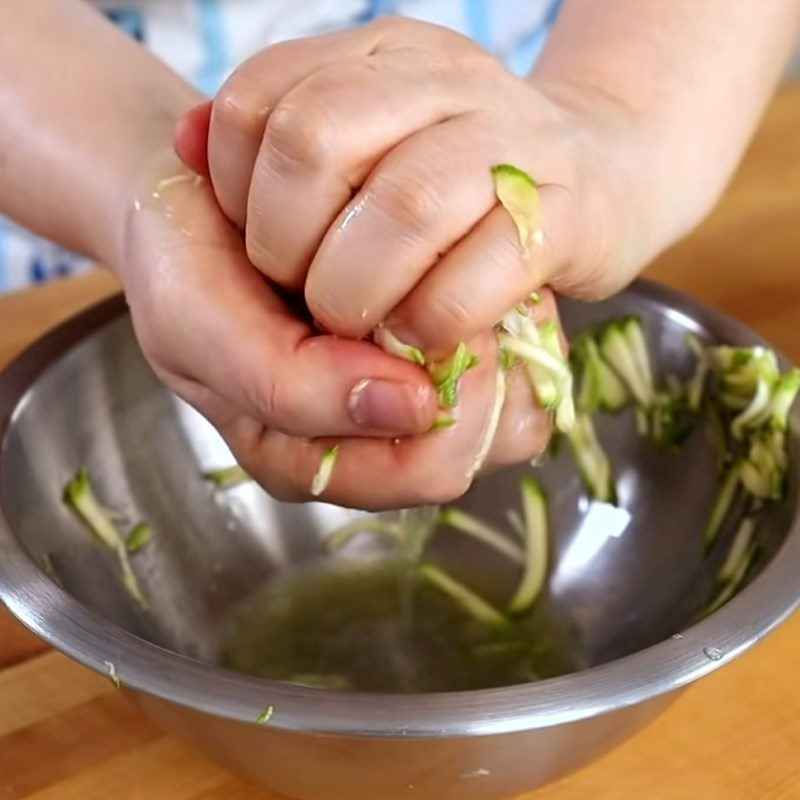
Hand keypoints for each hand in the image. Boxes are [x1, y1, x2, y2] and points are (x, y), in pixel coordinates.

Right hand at [121, 154, 553, 508]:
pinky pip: (518, 337)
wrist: (192, 205)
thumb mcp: (199, 328)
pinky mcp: (442, 335)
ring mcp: (418, 386)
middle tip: (438, 284)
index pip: (431, 468)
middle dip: (480, 361)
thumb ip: (285, 386)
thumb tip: (412, 407)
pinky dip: (502, 295)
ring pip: (517, 390)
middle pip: (491, 438)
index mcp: (318, 462)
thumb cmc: (185, 267)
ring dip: (499, 325)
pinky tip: (457, 257)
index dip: (444, 398)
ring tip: (447, 268)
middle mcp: (377, 438)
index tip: (407, 318)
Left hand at [176, 17, 646, 362]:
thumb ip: (278, 143)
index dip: (238, 192)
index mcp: (380, 58)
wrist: (607, 175)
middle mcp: (442, 79)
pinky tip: (423, 334)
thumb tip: (186, 140)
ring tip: (362, 324)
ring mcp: (511, 141)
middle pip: (316, 142)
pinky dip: (431, 321)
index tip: (269, 249)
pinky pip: (475, 273)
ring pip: (403, 206)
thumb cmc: (465, 184)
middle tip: (310, 297)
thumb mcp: (369, 142)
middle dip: (289, 247)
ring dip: (357, 291)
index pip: (259, 101)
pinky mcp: (566, 214)